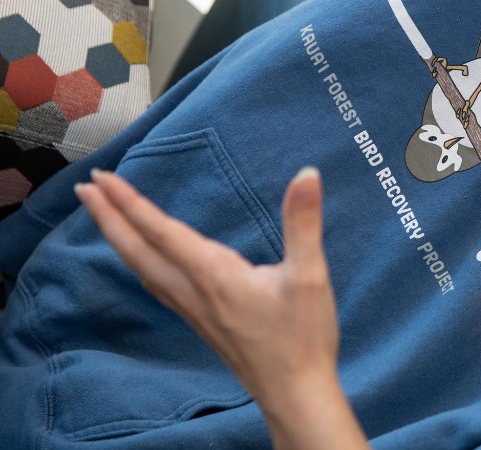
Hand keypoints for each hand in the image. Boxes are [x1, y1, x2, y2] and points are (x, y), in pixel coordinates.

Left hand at [76, 167, 366, 447]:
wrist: (294, 392)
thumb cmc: (302, 337)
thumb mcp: (310, 275)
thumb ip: (303, 222)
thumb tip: (306, 175)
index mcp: (214, 276)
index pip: (162, 232)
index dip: (130, 203)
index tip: (104, 178)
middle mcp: (194, 292)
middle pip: (138, 251)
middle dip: (109, 217)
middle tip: (84, 188)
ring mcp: (193, 310)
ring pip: (143, 268)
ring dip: (119, 239)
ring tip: (104, 216)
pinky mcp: (201, 321)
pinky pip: (156, 284)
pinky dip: (139, 262)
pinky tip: (143, 261)